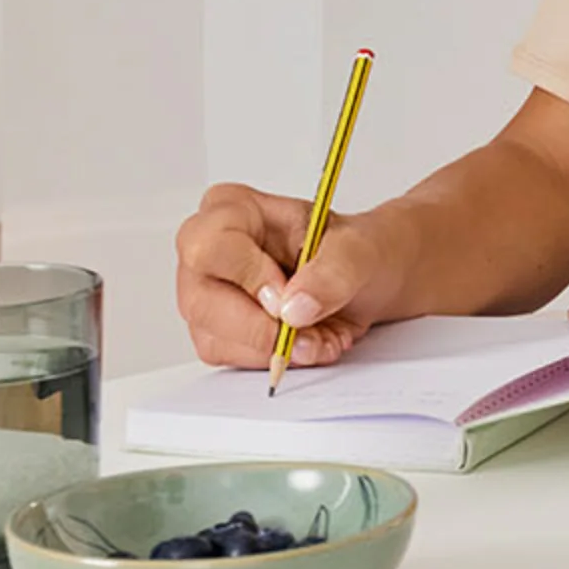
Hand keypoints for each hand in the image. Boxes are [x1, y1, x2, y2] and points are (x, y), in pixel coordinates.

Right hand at [174, 184, 410, 369]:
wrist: (365, 276)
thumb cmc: (352, 249)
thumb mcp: (358, 248)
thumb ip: (332, 272)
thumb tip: (295, 308)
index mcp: (232, 209)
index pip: (211, 246)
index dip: (249, 278)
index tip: (288, 297)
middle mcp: (207, 250)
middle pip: (203, 303)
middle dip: (263, 329)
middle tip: (309, 334)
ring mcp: (206, 294)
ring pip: (216, 340)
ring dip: (276, 349)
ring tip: (321, 335)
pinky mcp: (216, 331)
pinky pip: (233, 360)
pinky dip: (277, 359)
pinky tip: (309, 342)